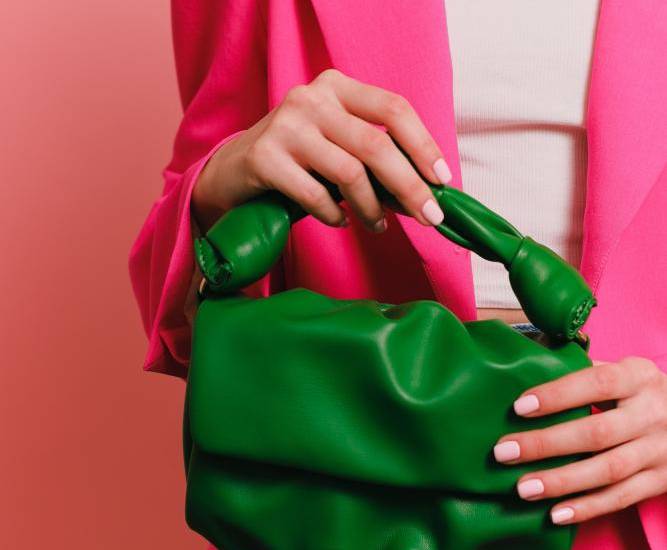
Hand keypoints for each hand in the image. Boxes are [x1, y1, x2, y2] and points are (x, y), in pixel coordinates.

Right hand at [192, 68, 451, 231]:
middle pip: (377, 144)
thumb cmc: (297, 160)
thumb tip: (423, 190)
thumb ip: (373, 157)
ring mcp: (285, 125)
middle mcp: (311, 98)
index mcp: (336, 86)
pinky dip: (335, 216)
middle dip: (409, 186)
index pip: (393, 108)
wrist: (233, 171)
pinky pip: (315, 194)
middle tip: (429, 217)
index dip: (424, 145)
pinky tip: (339, 222)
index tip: (442, 180)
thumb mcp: (337, 145)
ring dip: (372, 208)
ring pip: (349, 172)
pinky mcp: (264, 157)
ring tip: (377, 226)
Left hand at [493, 357, 666, 524]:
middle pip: (597, 432)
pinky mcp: (662, 480)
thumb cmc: (640, 389)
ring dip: (562, 481)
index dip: (557, 396)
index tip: (519, 408)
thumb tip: (528, 367)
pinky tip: (556, 513)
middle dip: (546, 444)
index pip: (596, 383)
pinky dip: (588, 507)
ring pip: (608, 470)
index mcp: (637, 377)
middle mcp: (652, 413)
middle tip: (505, 452)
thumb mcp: (623, 370)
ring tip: (524, 487)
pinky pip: (623, 497)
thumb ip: (583, 370)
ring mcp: (660, 449)